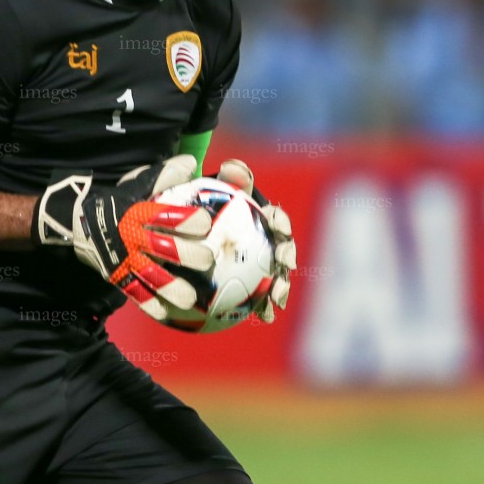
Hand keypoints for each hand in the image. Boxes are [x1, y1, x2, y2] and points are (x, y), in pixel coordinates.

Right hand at [34, 154, 213, 319]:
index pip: (165, 215)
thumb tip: (191, 163)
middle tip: (208, 260)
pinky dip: (149, 304)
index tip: (206, 222)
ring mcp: (124, 259)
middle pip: (163, 248)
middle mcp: (132, 237)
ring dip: (171, 288)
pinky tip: (167, 314)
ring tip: (191, 299)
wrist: (74, 221)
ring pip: (151, 276)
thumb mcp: (135, 183)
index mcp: (139, 212)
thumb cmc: (115, 200)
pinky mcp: (117, 275)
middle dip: (187, 255)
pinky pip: (134, 293)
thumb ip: (163, 176)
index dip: (187, 219)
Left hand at [216, 158, 295, 322]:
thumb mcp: (212, 188)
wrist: (194, 232)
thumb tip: (234, 167)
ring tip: (277, 300)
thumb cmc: (206, 207)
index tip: (280, 230)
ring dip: (281, 286)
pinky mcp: (253, 284)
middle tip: (285, 265)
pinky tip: (262, 317)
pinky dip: (264, 305)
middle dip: (288, 258)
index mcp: (262, 218)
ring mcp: (262, 264)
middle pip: (283, 248)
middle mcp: (267, 241)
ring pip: (277, 275)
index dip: (282, 224)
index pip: (276, 218)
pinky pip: (259, 295)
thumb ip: (227, 177)